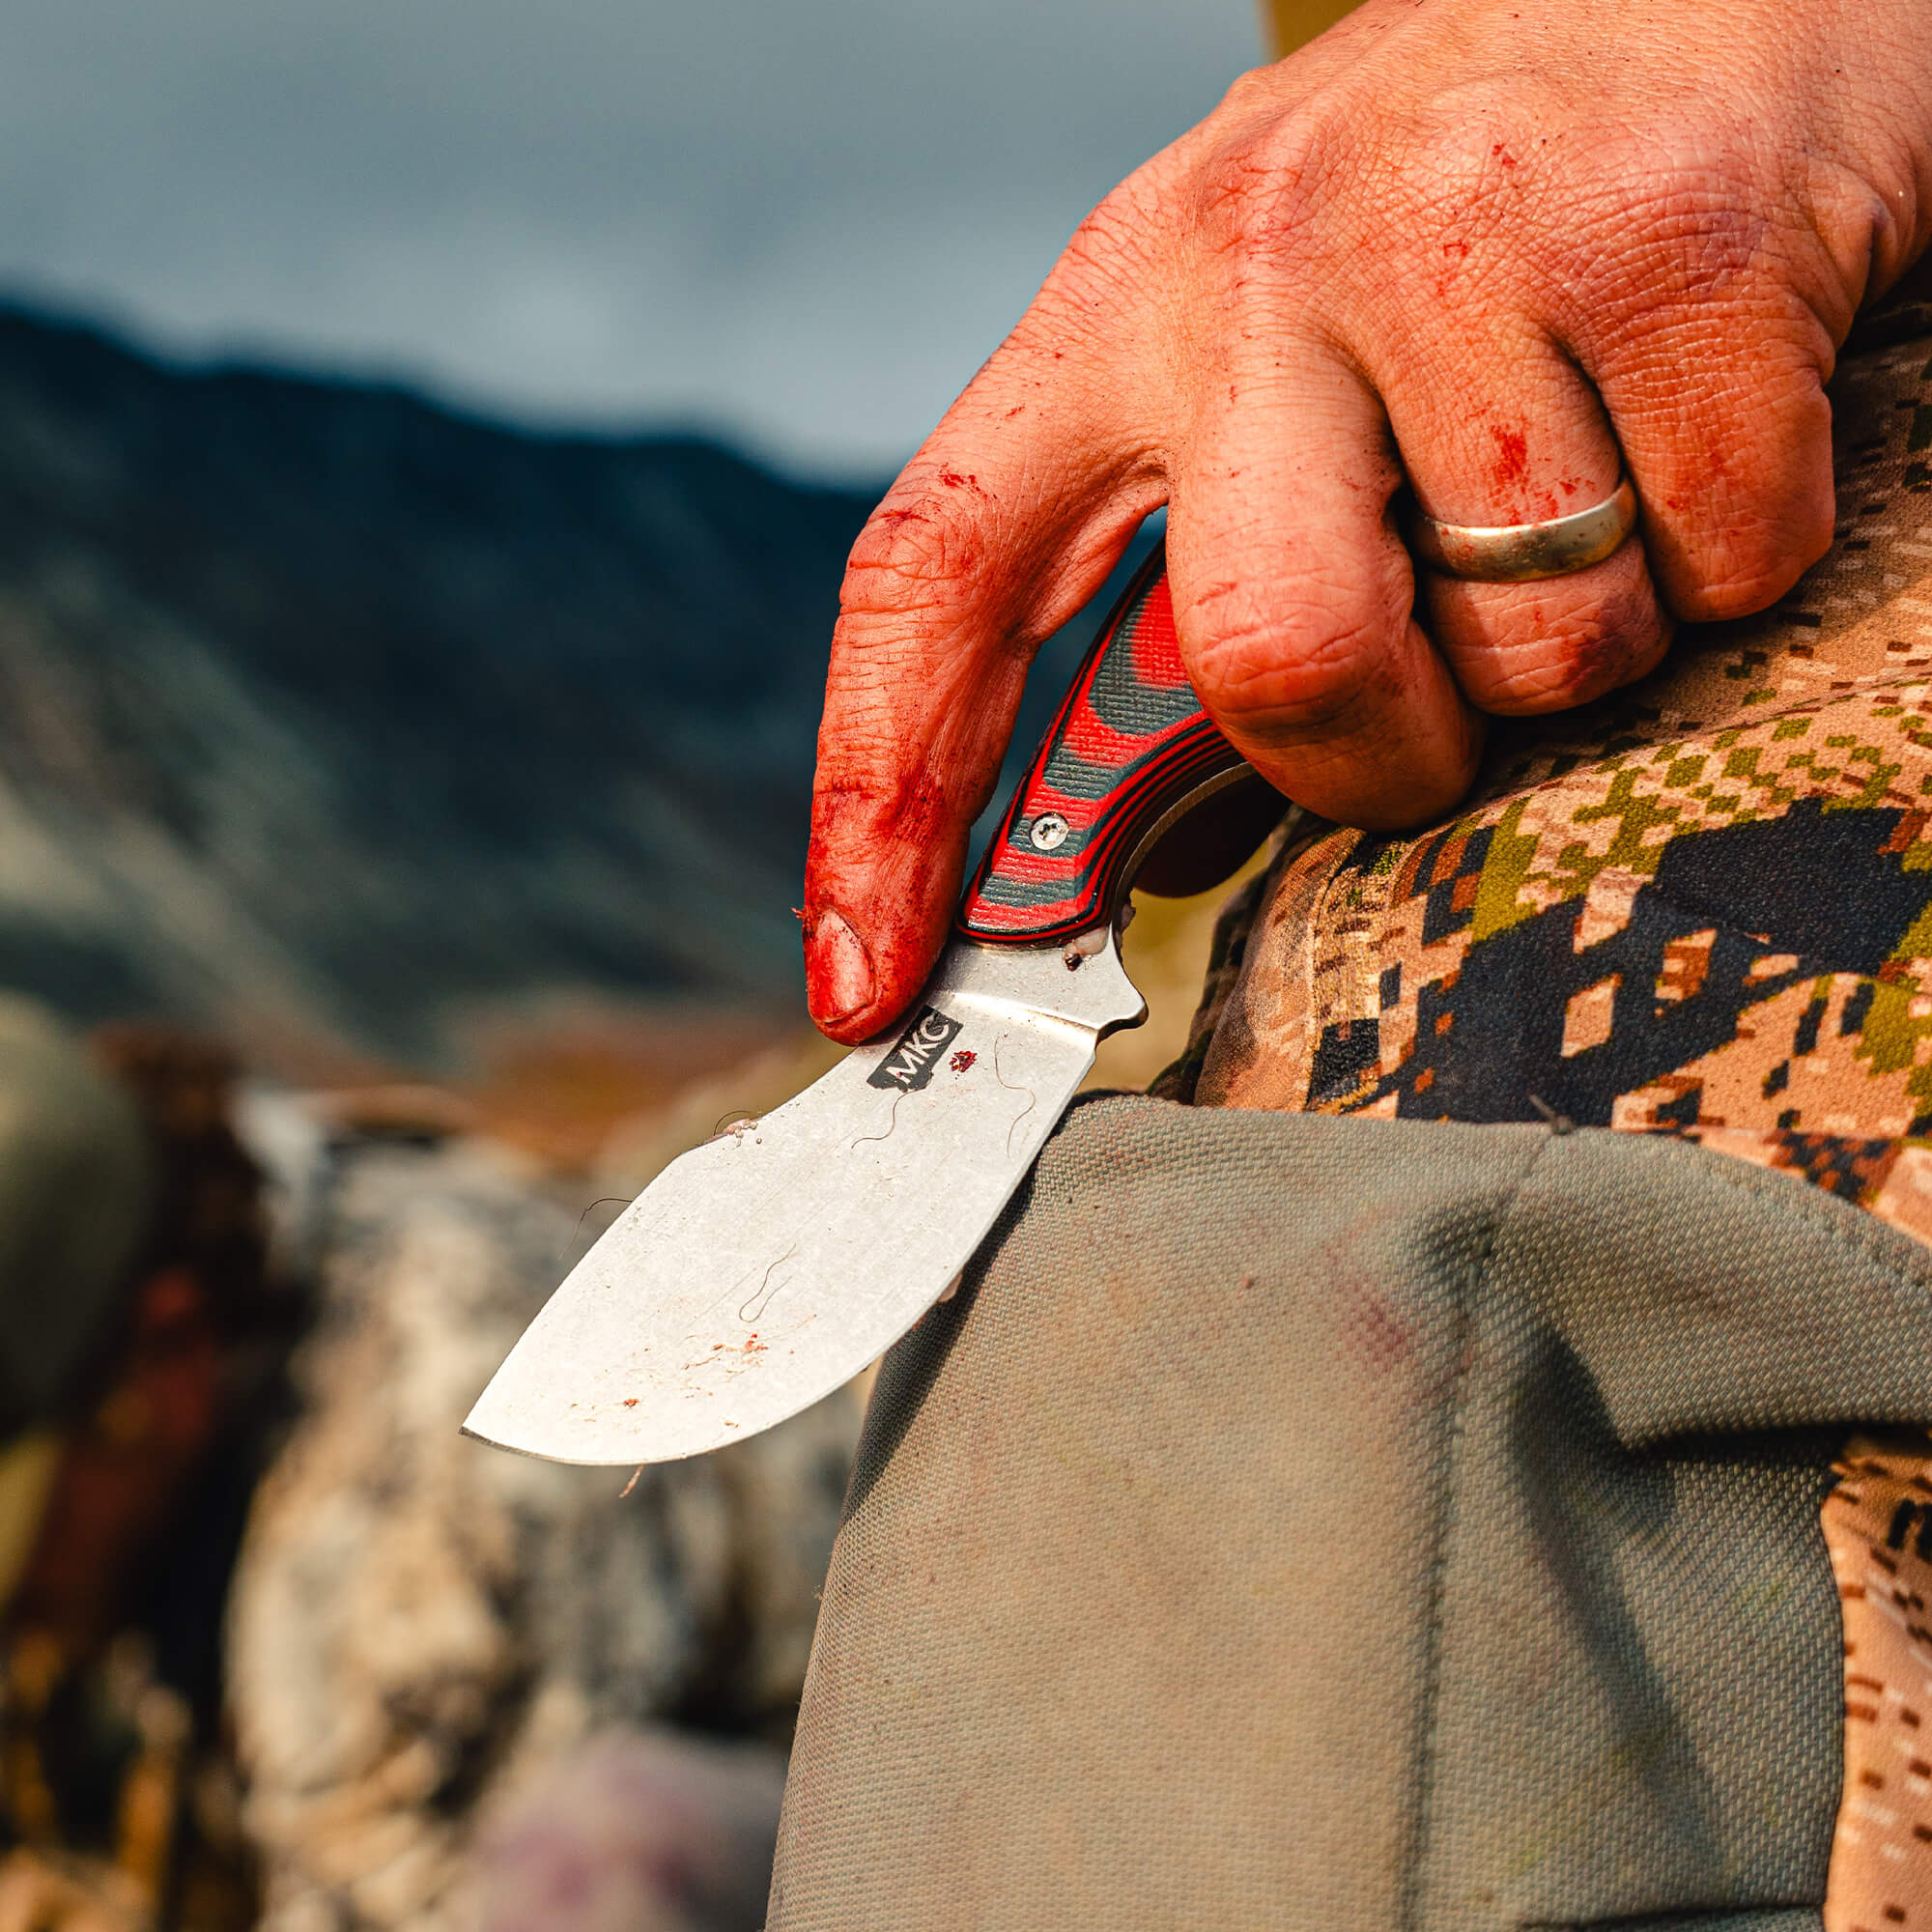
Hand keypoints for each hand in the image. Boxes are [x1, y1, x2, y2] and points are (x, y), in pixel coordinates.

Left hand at [802, 0, 1931, 1040]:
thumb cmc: (1464, 193)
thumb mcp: (1265, 339)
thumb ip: (1198, 560)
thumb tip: (1161, 836)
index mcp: (1118, 306)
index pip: (932, 580)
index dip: (880, 805)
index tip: (859, 981)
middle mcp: (1254, 262)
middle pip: (1267, 659)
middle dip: (1374, 760)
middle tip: (1435, 713)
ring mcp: (1461, 241)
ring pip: (1528, 644)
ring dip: (1582, 641)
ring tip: (1596, 484)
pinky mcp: (1673, 245)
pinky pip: (1722, 561)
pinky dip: (1738, 555)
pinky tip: (1709, 421)